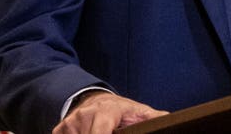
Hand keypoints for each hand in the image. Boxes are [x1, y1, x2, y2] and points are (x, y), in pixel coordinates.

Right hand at [53, 91, 167, 133]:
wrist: (96, 101)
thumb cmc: (121, 111)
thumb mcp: (138, 112)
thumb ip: (153, 118)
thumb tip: (170, 120)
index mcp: (105, 111)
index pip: (99, 133)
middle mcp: (84, 115)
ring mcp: (70, 123)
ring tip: (103, 132)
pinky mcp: (60, 130)